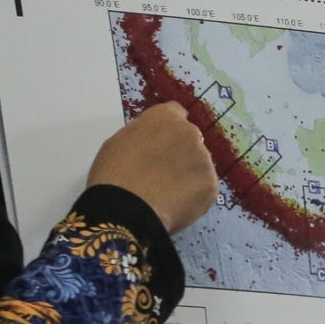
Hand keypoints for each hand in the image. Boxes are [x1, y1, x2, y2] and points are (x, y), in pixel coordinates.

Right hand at [87, 101, 218, 236]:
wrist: (124, 210)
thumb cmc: (113, 174)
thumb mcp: (119, 141)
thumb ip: (143, 134)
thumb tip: (154, 141)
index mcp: (165, 117)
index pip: (176, 113)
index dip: (169, 130)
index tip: (162, 144)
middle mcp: (189, 132)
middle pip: (190, 140)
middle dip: (181, 152)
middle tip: (163, 173)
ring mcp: (204, 158)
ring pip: (199, 164)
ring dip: (188, 174)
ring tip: (167, 193)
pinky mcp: (211, 184)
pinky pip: (204, 187)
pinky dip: (194, 196)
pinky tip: (176, 205)